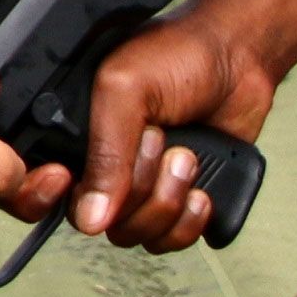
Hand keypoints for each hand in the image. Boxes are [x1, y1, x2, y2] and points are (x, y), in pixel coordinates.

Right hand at [74, 9, 278, 252]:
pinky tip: (201, 192)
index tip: (91, 181)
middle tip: (162, 142)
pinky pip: (173, 240)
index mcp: (80, 138)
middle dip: (141, 189)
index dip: (70, 201)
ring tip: (187, 159)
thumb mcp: (126, 89)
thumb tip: (89, 218)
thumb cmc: (179, 55)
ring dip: (169, 203)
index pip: (55, 196)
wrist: (240, 57)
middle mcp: (109, 169)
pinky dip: (190, 222)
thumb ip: (104, 152)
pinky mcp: (182, 202)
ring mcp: (146, 189)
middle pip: (105, 223)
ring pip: (140, 235)